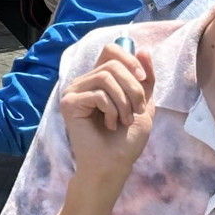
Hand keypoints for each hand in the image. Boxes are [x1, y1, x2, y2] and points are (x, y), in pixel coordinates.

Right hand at [60, 46, 155, 189]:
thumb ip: (145, 80)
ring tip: (123, 120)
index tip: (143, 79)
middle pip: (112, 64)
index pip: (111, 50)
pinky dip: (112, 110)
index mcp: (100, 79)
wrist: (114, 164)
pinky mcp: (69, 103)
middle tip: (136, 111)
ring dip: (124, 101)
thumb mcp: (143, 105)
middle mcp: (85, 81)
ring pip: (106, 77)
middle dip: (133, 88)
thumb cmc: (126, 139)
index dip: (130, 59)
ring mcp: (74, 91)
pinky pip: (98, 94)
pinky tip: (110, 124)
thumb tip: (144, 50)